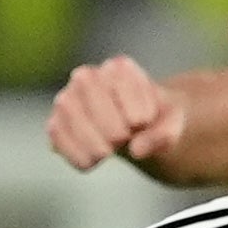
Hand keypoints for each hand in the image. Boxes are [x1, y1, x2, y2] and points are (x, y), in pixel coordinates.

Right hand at [46, 56, 183, 173]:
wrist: (136, 128)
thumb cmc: (154, 120)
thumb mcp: (172, 123)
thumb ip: (166, 134)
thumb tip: (136, 150)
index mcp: (118, 68)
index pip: (125, 95)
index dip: (137, 116)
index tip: (144, 121)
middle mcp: (86, 76)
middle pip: (97, 108)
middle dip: (116, 132)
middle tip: (125, 137)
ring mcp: (67, 99)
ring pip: (74, 123)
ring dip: (97, 146)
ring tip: (110, 149)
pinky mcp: (55, 123)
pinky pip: (59, 142)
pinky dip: (79, 157)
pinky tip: (93, 160)